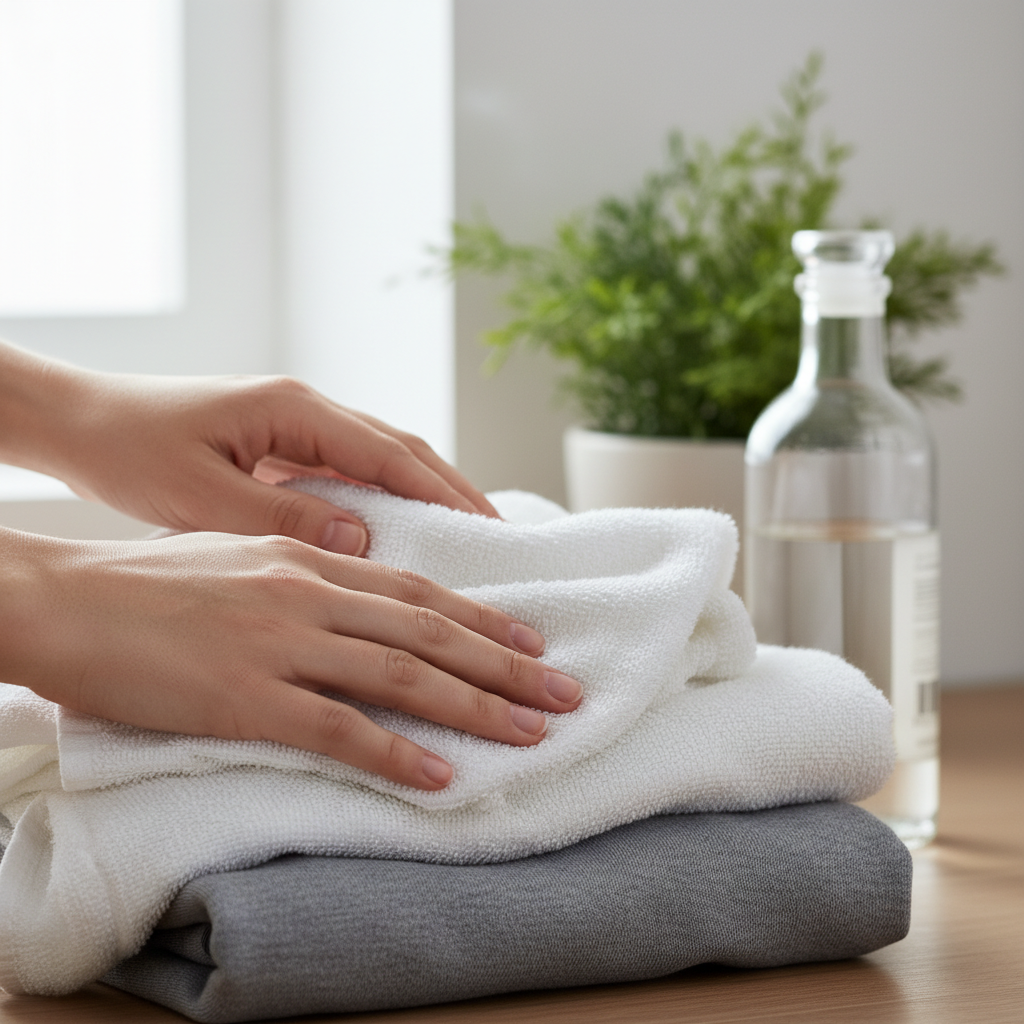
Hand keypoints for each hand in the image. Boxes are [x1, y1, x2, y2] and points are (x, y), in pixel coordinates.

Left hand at [0, 343, 497, 554]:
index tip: (488, 529)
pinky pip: (351, 471)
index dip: (444, 493)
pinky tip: (402, 528)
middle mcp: (306, 409)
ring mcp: (296, 425)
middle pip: (402, 448)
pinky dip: (387, 497)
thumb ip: (282, 517)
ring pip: (382, 457)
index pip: (390, 453)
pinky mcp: (283, 445)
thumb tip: (362, 537)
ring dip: (426, 492)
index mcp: (293, 409)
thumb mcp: (201, 494)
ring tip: (468, 534)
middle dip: (453, 489)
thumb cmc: (129, 450)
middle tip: (499, 535)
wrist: (81, 423)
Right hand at [0, 530, 583, 788]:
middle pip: (431, 633)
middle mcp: (311, 594)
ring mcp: (283, 644)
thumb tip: (352, 576)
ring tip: (532, 732)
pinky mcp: (248, 696)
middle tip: (564, 692)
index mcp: (310, 558)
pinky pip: (339, 729)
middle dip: (507, 665)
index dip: (482, 618)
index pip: (418, 593)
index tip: (532, 641)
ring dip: (476, 708)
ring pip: (403, 677)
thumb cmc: (145, 580)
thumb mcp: (238, 550)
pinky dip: (396, 753)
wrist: (66, 599)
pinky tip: (439, 776)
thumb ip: (302, 565)